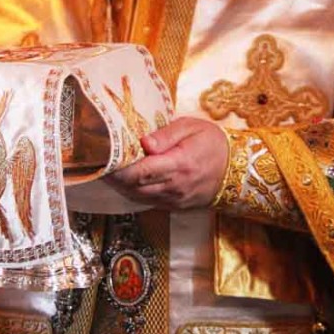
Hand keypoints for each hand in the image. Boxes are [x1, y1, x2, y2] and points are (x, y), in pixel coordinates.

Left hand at [105, 116, 228, 208]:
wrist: (236, 168)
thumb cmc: (213, 142)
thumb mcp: (192, 127)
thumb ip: (166, 135)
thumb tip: (143, 142)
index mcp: (179, 164)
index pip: (140, 171)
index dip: (118, 167)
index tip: (103, 157)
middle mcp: (175, 186)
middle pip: (135, 186)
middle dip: (114, 176)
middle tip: (97, 163)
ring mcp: (175, 200)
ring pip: (138, 197)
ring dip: (121, 185)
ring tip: (107, 170)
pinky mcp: (176, 207)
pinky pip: (148, 201)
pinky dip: (134, 192)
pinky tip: (126, 180)